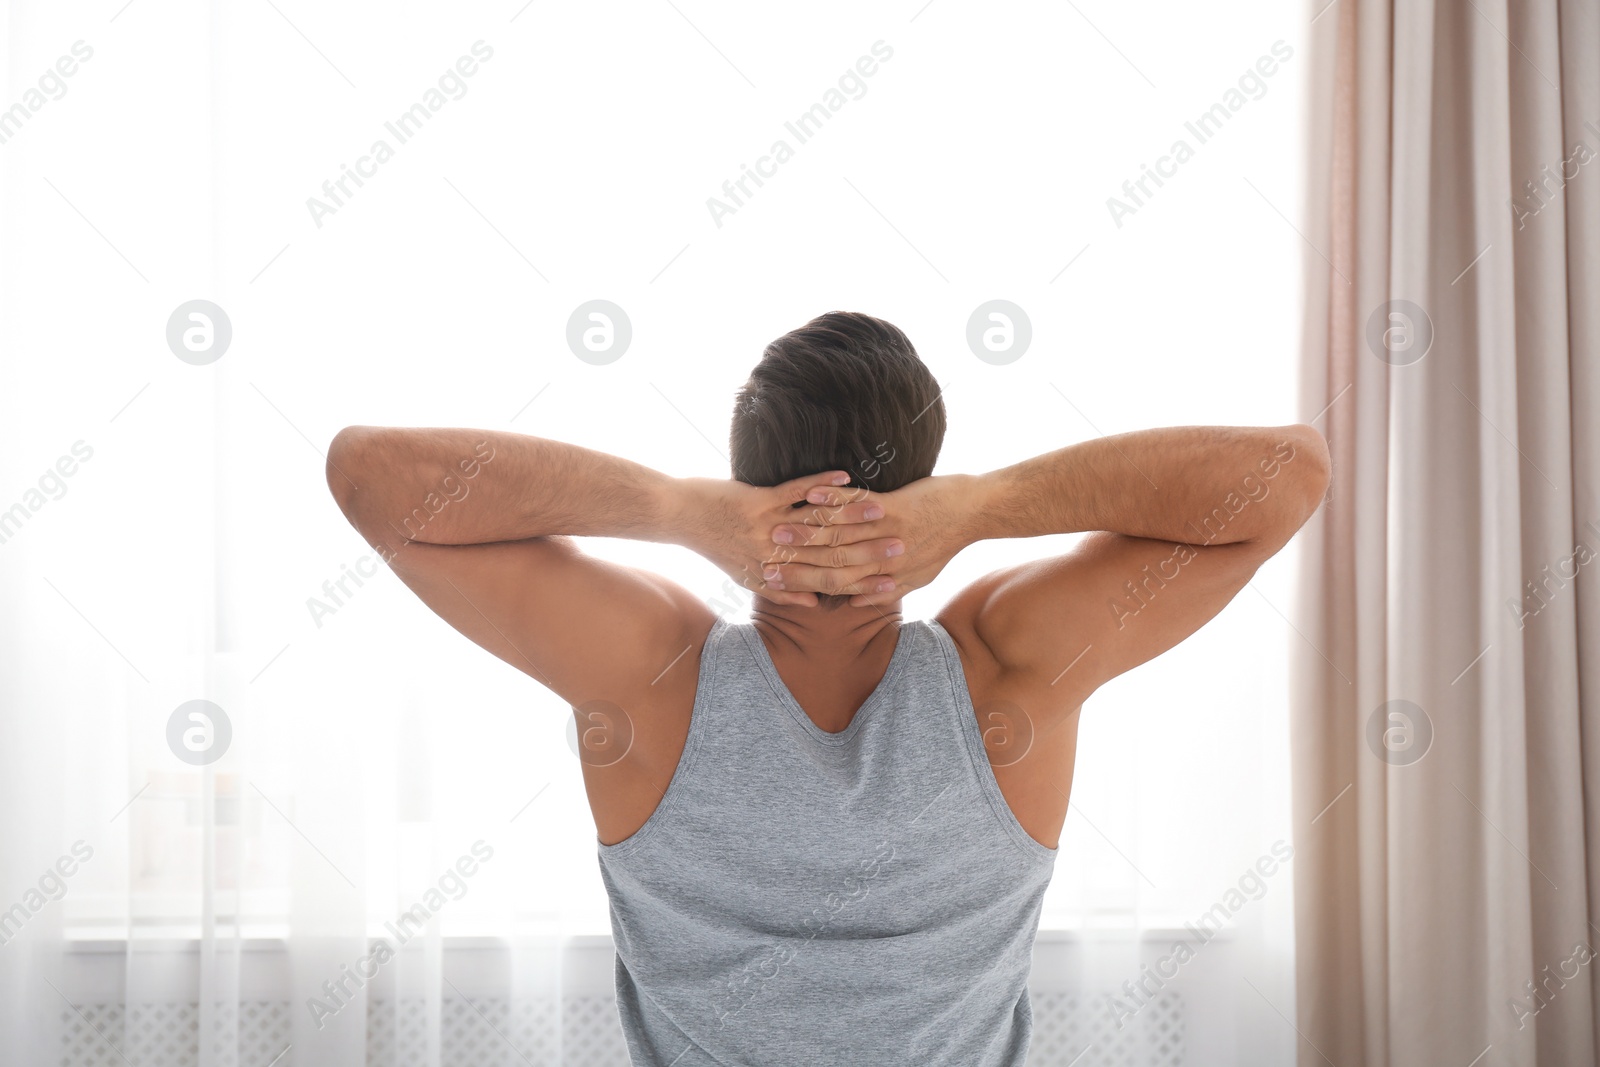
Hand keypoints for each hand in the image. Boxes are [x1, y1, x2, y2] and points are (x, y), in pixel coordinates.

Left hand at [676, 471, 908, 606]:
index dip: (859, 582)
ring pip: (818, 524)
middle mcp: (773, 555)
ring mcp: (767, 528)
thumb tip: (812, 600)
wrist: (678, 517)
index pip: (824, 580)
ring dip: (851, 515)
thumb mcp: (744, 574)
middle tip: (900, 545)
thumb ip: (780, 589)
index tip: (890, 581)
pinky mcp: (758, 502)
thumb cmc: (712, 544)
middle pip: (827, 554)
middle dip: (866, 550)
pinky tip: (846, 476)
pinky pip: (796, 492)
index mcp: (773, 574)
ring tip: (883, 510)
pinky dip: (821, 484)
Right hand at [765, 473, 980, 607]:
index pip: (839, 586)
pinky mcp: (897, 509)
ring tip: (777, 527)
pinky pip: (858, 506)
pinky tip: (810, 493)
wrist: (976, 513)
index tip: (778, 585)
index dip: (806, 587)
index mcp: (889, 578)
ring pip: (840, 537)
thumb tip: (858, 602)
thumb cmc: (947, 541)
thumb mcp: (920, 575)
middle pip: (832, 565)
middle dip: (796, 562)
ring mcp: (890, 535)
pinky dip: (833, 499)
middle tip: (765, 559)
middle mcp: (886, 561)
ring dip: (806, 531)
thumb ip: (887, 590)